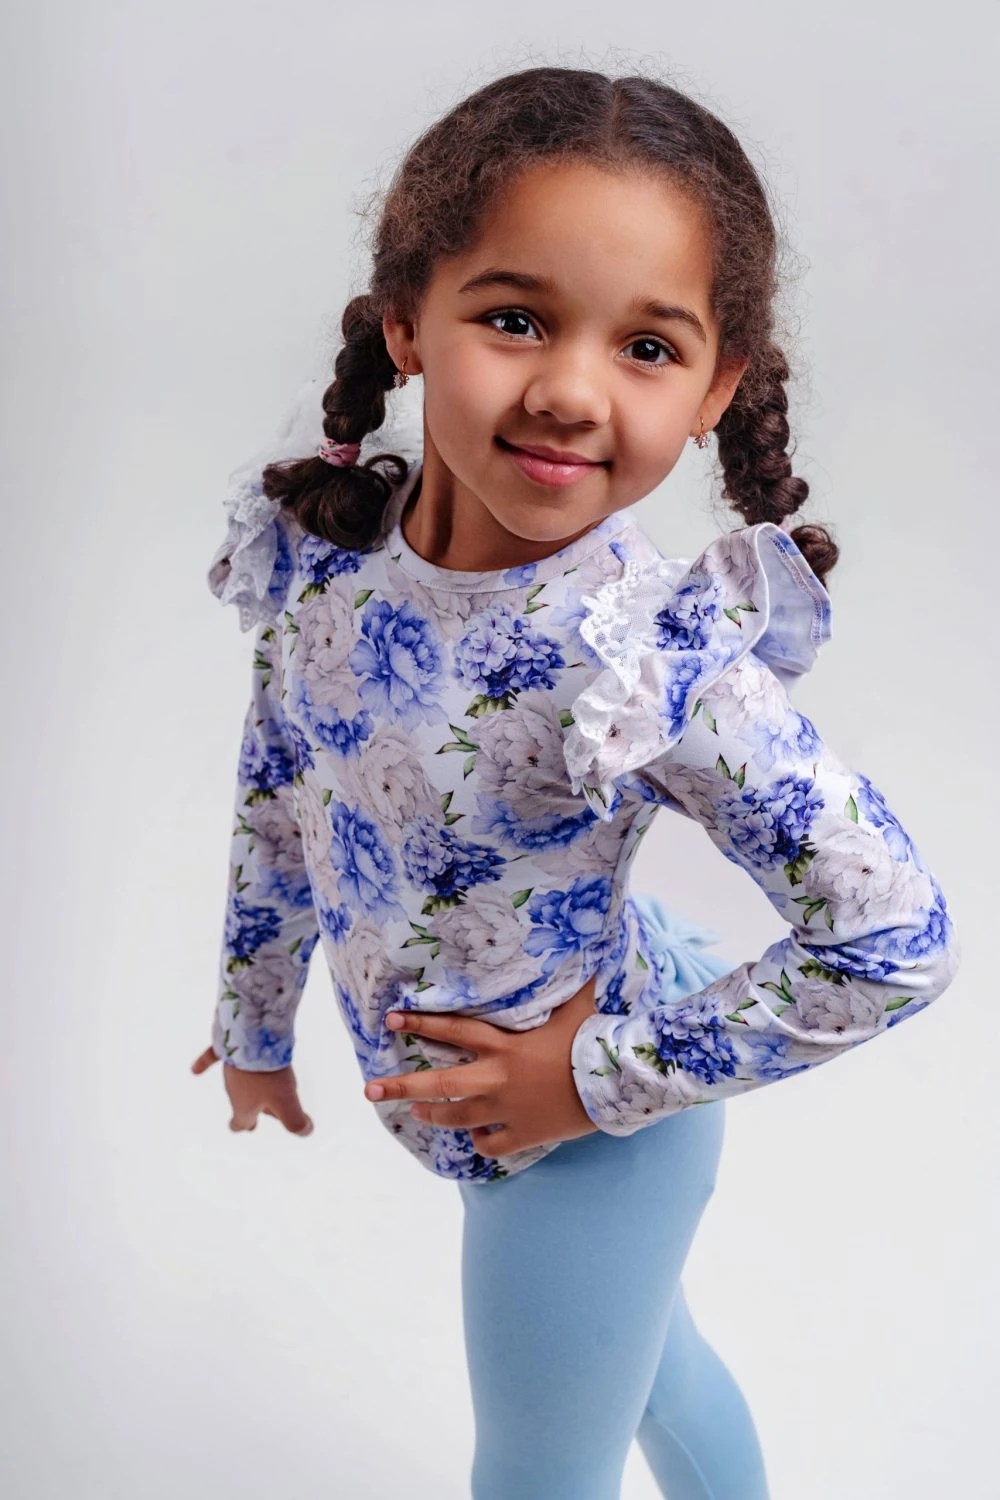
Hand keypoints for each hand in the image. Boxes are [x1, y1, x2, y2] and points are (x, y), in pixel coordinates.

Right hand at [190, 1046, 314, 1136]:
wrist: (249, 1038)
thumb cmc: (266, 1075)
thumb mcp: (287, 1101)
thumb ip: (295, 1121)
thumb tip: (306, 1131)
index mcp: (243, 1107)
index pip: (241, 1123)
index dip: (247, 1125)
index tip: (251, 1128)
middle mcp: (232, 1090)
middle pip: (241, 1102)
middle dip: (249, 1107)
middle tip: (255, 1113)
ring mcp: (227, 1069)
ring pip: (235, 1080)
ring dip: (243, 1084)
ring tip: (255, 1084)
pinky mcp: (224, 1049)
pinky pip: (213, 1057)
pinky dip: (205, 1064)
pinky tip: (195, 1070)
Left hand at [362, 977, 600, 1155]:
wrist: (612, 1085)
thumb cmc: (592, 1040)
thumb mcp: (577, 1005)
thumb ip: (570, 979)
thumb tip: (584, 941)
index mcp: (504, 1046)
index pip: (452, 1031)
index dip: (419, 1023)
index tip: (390, 1020)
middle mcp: (496, 1079)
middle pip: (438, 1085)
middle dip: (399, 1086)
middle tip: (370, 1090)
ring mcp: (506, 1111)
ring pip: (456, 1119)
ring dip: (432, 1115)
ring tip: (415, 1111)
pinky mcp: (522, 1135)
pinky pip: (490, 1144)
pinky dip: (481, 1141)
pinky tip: (479, 1136)